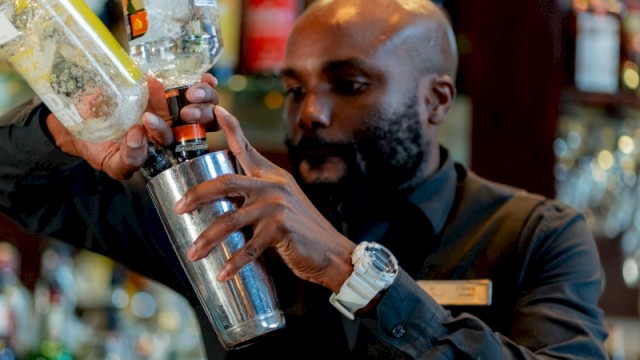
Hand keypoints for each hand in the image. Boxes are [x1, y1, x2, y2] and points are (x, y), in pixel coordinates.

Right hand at [47, 74, 220, 178]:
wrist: (83, 117)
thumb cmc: (99, 146)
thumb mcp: (112, 161)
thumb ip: (129, 159)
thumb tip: (138, 137)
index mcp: (169, 146)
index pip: (189, 144)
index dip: (187, 137)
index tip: (162, 125)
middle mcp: (176, 125)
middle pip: (205, 121)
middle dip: (202, 115)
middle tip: (185, 113)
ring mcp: (173, 102)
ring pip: (204, 101)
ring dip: (204, 97)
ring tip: (190, 93)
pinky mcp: (166, 81)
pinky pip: (194, 80)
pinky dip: (203, 80)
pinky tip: (203, 78)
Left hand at [173, 104, 355, 292]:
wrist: (332, 253)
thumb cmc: (302, 232)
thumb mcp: (282, 204)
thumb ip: (257, 197)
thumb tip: (221, 201)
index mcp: (271, 177)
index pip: (246, 147)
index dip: (230, 127)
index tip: (214, 110)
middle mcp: (273, 186)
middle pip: (225, 182)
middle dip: (196, 194)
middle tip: (178, 208)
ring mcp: (277, 208)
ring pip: (230, 219)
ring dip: (207, 239)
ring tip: (192, 254)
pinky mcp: (282, 230)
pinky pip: (248, 248)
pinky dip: (232, 264)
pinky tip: (221, 275)